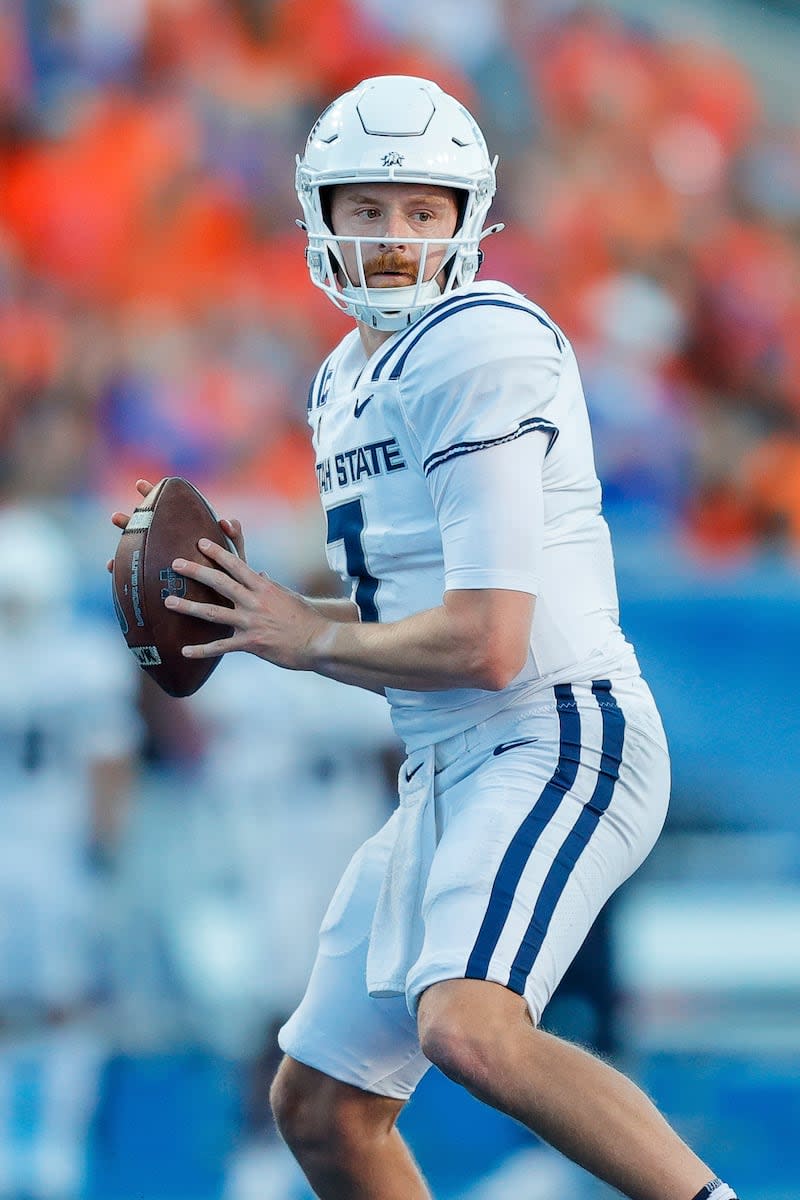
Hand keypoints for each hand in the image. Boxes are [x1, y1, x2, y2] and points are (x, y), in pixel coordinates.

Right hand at [106, 479, 245, 571]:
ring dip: (125, 547)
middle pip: (148, 529)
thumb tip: (225, 521)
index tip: (139, 484)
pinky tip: (113, 568)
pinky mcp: (161, 583)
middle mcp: (173, 546)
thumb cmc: (232, 581)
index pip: (170, 511)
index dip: (154, 496)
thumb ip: (234, 539)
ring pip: (139, 550)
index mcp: (188, 535)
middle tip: (115, 518)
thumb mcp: (235, 558)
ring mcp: (164, 564)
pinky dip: (125, 571)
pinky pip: (139, 575)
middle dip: (132, 522)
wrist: (226, 610)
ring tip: (112, 555)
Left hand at [164, 538, 330, 669]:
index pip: (237, 564)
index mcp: (264, 587)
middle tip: (175, 564)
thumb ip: (271, 586)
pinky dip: (202, 650)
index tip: (201, 542)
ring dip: (189, 606)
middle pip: (220, 582)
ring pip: (214, 612)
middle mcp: (255, 601)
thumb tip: (261, 575)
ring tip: (168, 601)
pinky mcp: (251, 643)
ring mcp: (251, 622)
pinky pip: (221, 646)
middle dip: (196, 571)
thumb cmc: (308, 619)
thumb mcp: (290, 597)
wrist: (320, 642)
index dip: (217, 552)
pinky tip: (184, 651)